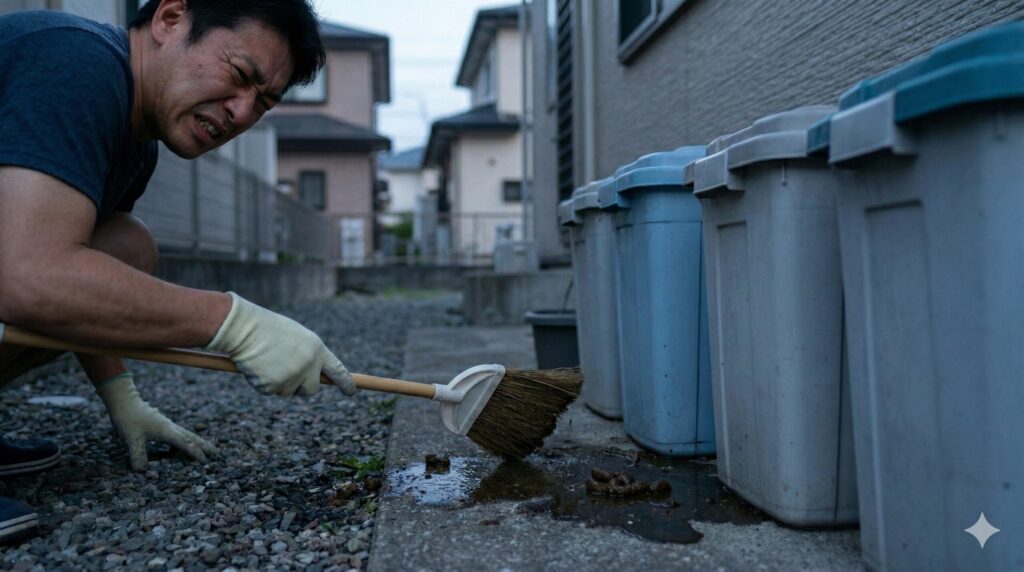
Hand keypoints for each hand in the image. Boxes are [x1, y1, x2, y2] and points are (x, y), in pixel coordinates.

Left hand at [95, 373, 217, 470]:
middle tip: (217, 453)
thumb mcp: (131, 437)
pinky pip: (178, 435)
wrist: (124, 401)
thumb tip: (141, 471)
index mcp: (167, 431)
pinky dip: (186, 441)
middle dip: (204, 446)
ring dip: (197, 442)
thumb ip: (138, 454)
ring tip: (207, 449)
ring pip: (187, 435)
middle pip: (192, 437)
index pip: (185, 444)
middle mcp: (170, 428)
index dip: (195, 453)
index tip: (205, 461)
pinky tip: (182, 446)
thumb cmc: (129, 418)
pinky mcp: (162, 425)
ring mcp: (167, 425)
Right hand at [205, 292, 355, 396]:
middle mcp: (308, 366)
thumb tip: (316, 377)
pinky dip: (262, 382)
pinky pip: (270, 391)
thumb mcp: (297, 338)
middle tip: (287, 374)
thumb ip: (310, 356)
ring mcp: (291, 378)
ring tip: (267, 361)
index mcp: (317, 350)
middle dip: (302, 387)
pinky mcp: (272, 387)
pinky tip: (257, 366)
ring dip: (279, 383)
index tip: (351, 391)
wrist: (243, 328)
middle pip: (312, 390)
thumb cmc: (268, 328)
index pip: (339, 371)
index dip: (346, 383)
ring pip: (289, 392)